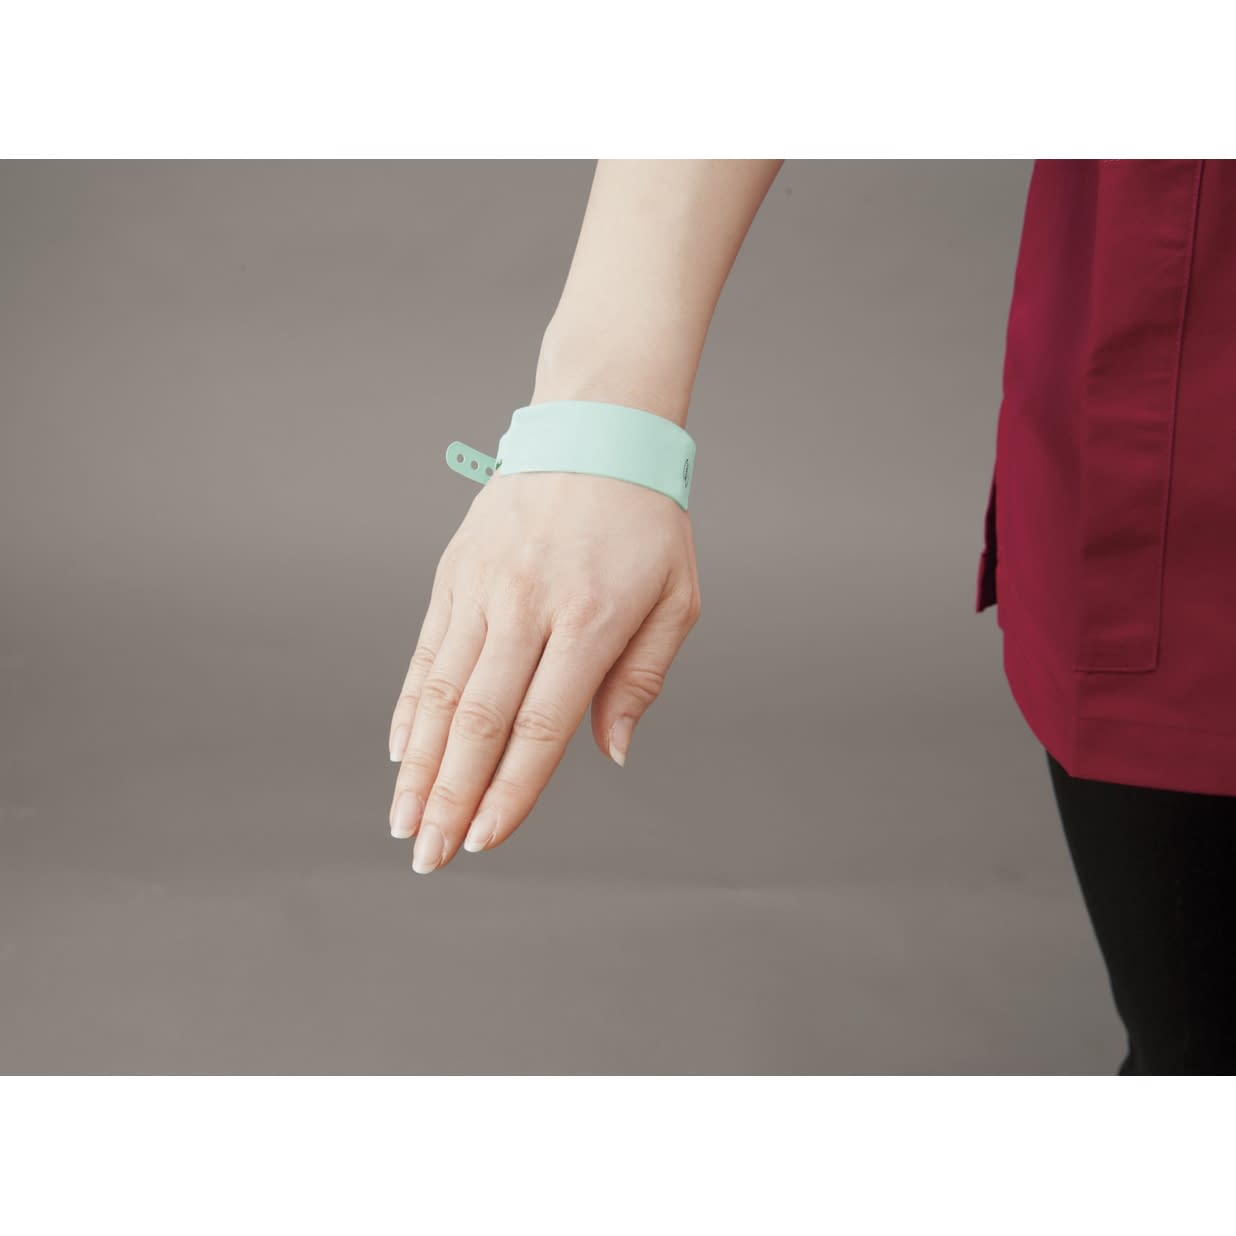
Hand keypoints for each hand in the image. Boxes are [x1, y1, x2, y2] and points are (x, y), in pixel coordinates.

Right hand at [387, 469, 702, 872]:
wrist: (594, 431)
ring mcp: (481, 588)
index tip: (486, 841)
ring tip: (404, 819)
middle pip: (477, 721)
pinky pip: (423, 653)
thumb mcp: (676, 599)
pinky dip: (409, 708)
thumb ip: (642, 680)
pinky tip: (400, 753)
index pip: (541, 726)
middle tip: (429, 855)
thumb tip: (610, 752)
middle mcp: (525, 606)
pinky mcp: (453, 575)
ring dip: (418, 765)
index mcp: (588, 620)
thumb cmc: (645, 523)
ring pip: (438, 694)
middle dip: (451, 797)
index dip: (512, 791)